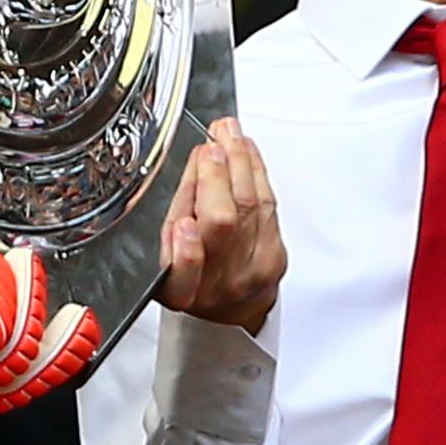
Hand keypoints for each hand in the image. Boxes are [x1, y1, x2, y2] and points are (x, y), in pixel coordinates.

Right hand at [158, 119, 283, 335]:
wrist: (233, 311)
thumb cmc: (195, 279)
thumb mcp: (167, 255)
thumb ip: (178, 211)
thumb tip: (196, 163)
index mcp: (183, 291)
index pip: (185, 271)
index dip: (185, 251)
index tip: (184, 223)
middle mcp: (222, 285)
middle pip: (225, 225)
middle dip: (217, 177)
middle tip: (212, 143)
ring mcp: (255, 270)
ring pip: (252, 207)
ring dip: (241, 161)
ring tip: (231, 133)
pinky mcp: (278, 256)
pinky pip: (270, 205)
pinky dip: (257, 172)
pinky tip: (248, 152)